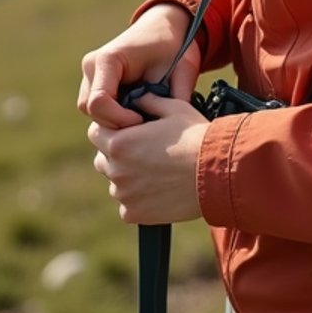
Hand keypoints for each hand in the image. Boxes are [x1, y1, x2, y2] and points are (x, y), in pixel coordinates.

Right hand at [78, 4, 200, 129]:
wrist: (165, 27)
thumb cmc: (173, 47)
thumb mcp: (181, 71)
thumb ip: (176, 98)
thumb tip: (173, 130)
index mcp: (108, 59)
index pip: (99, 102)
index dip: (119, 120)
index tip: (143, 121)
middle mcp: (92, 65)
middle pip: (91, 111)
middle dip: (116, 123)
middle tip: (144, 123)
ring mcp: (90, 73)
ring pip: (91, 112)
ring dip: (113, 120)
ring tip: (141, 116)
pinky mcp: (93, 81)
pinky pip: (96, 108)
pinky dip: (113, 115)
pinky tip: (134, 112)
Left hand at [88, 94, 209, 223]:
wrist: (215, 173)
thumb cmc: (196, 137)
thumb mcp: (174, 108)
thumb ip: (149, 101)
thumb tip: (138, 98)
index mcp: (120, 143)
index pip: (96, 133)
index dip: (110, 128)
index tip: (127, 129)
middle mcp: (116, 170)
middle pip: (102, 159)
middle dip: (117, 152)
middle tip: (142, 149)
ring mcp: (124, 194)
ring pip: (116, 182)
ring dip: (128, 176)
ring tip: (155, 170)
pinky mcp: (135, 214)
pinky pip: (127, 204)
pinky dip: (138, 198)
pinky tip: (159, 188)